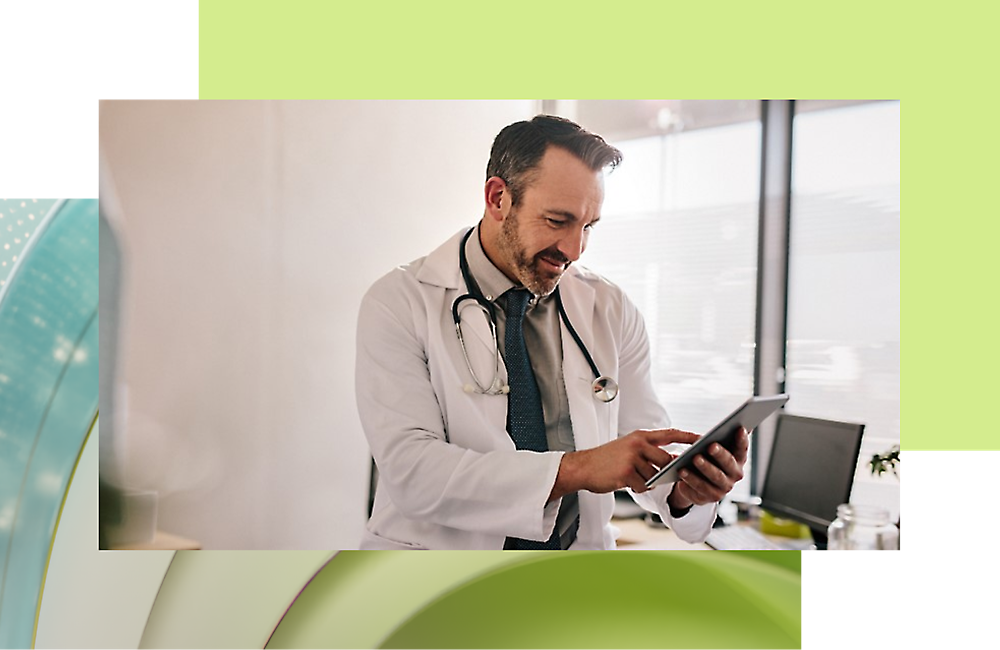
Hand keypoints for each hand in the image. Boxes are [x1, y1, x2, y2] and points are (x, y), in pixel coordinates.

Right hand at [550, 429, 700, 500]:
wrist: (584, 467)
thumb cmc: (608, 459)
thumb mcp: (630, 448)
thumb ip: (650, 451)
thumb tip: (672, 460)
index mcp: (640, 436)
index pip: (670, 433)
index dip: (688, 436)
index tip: (703, 438)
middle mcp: (638, 444)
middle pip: (665, 460)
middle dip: (663, 470)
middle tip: (651, 473)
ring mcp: (632, 458)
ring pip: (654, 475)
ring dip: (646, 481)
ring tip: (630, 476)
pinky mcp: (626, 472)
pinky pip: (644, 485)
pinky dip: (638, 488)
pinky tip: (625, 481)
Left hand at [667, 427, 748, 510]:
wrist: (697, 483)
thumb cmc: (708, 459)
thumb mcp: (714, 449)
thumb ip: (721, 439)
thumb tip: (725, 424)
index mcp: (739, 459)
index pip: (742, 448)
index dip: (742, 439)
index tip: (739, 428)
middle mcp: (735, 474)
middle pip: (728, 463)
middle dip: (720, 454)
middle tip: (710, 446)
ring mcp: (724, 487)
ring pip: (715, 476)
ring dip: (705, 467)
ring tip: (694, 458)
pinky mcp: (711, 497)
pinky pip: (700, 488)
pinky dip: (691, 479)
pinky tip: (682, 470)